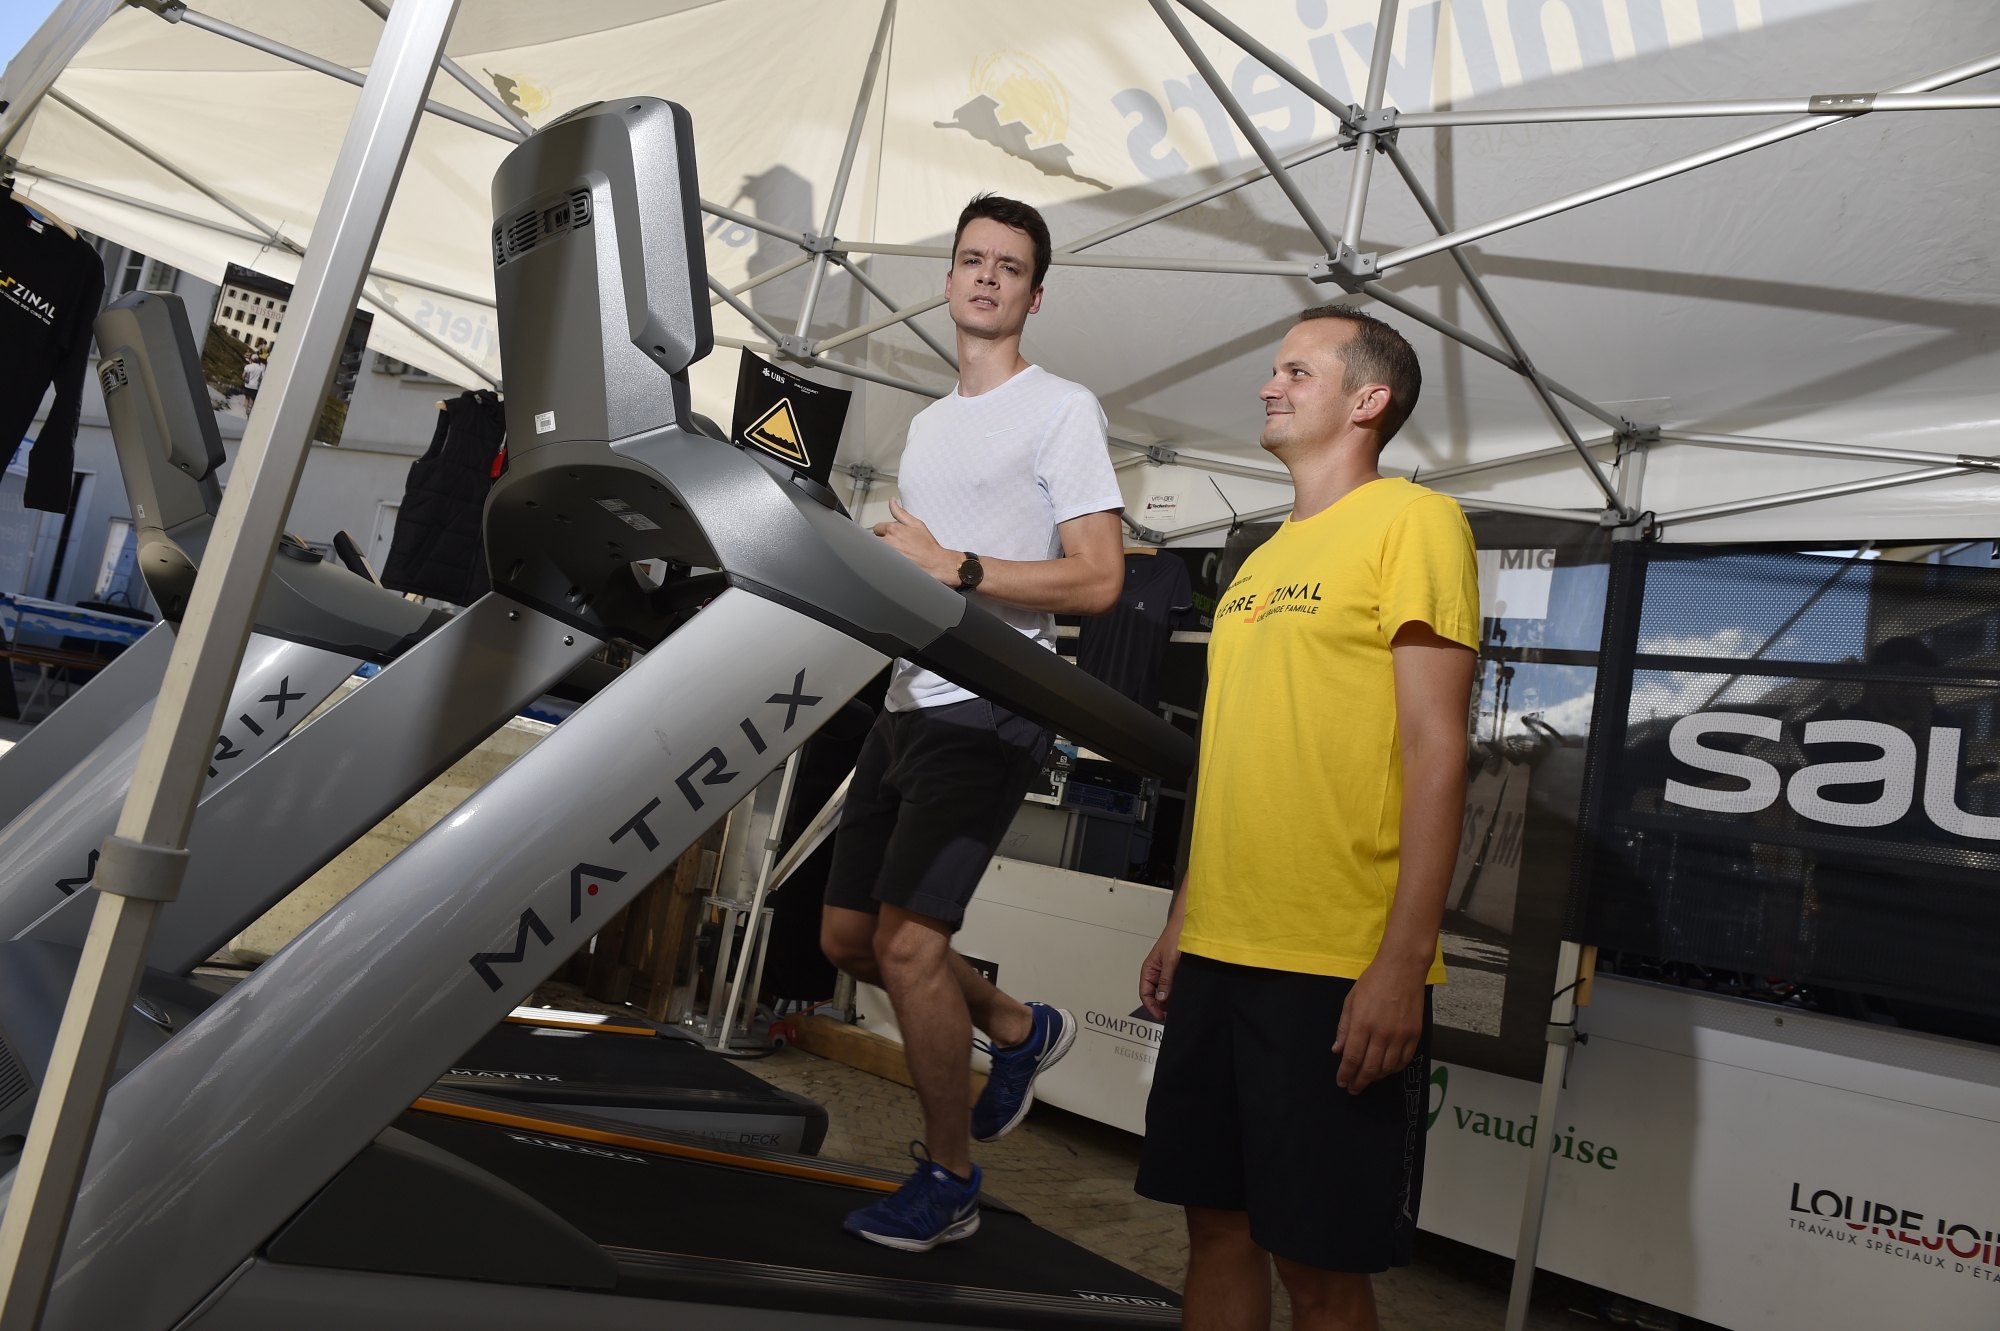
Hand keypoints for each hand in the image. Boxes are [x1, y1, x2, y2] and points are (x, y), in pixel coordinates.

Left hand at [872, 498, 960, 584]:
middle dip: (883, 539)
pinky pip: (880, 559)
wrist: (932, 562)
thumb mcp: (916, 524)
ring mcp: (887, 554)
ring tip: (896, 551)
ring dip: (883, 548)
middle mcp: (888, 541)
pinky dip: (884, 558)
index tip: (893, 534)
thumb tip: (892, 502)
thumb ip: (900, 512)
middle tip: (896, 543)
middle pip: (875, 538)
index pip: (878, 527)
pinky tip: (895, 559)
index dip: (885, 530)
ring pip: (876, 549)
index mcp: (893, 529)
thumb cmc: (927, 545)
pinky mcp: (887, 564)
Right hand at [1139, 919, 1182, 1020]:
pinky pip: (1174, 986)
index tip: (1160, 1016)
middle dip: (1161, 1006)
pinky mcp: (1176, 971)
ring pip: (1165, 992)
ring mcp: (1166, 972)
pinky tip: (1183, 996)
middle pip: (1155, 995)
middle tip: (1171, 1014)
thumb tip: (1161, 997)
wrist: (1188, 925)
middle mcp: (1156, 972)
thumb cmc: (1175, 936)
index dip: (1151, 1007)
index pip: (1145, 993)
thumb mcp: (1169, 960)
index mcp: (1149, 969)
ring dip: (1169, 1000)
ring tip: (1178, 1006)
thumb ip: (1165, 979)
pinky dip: (1177, 993)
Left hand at [1331, 956, 1427, 1094]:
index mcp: (1363, 1024)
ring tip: (1367, 1079)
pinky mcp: (1414, 1034)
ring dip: (1375, 1078)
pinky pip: (1404, 1060)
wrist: (1402, 968)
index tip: (1341, 1082)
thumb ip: (1344, 1028)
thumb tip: (1338, 1051)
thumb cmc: (1374, 981)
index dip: (1346, 1074)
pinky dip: (1393, 1069)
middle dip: (1359, 1082)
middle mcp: (1382, 1033)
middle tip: (1353, 1088)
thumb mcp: (1351, 1001)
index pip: (1352, 1059)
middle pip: (1370, 1069)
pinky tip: (1385, 1069)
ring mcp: (1401, 1035)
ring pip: (1387, 1068)